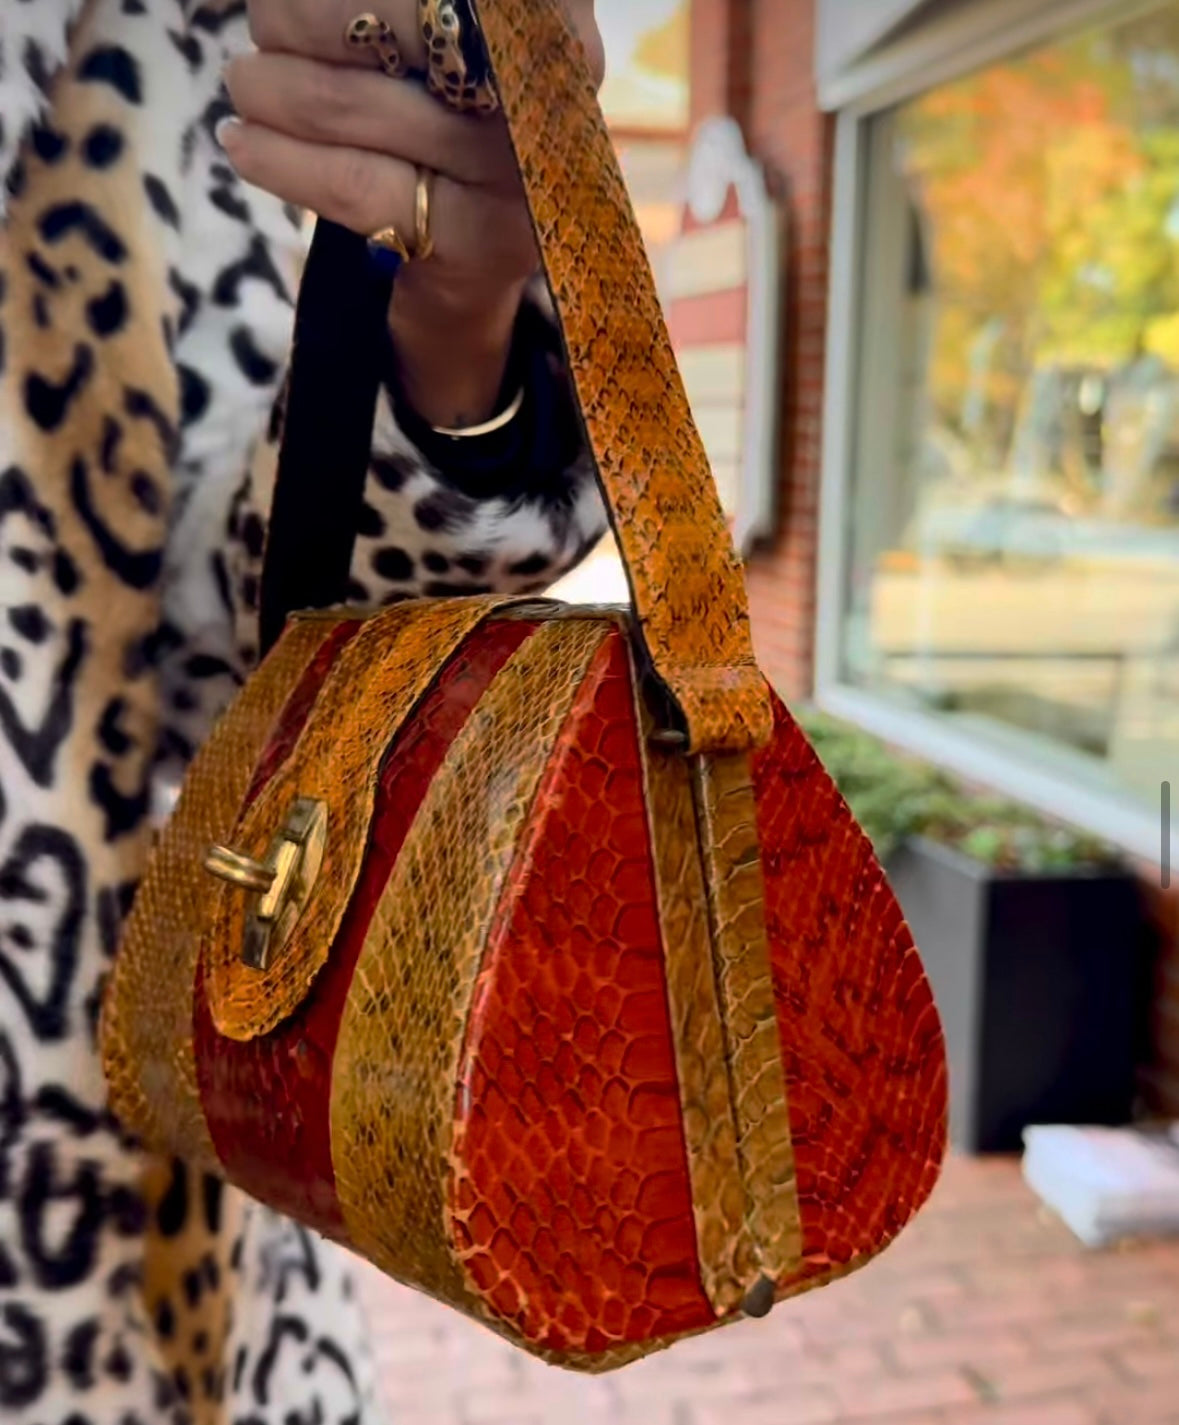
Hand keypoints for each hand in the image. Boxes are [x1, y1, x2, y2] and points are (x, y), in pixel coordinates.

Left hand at [224, 1, 602, 427]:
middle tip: (266, 28)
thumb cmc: (453, 106)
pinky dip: (281, 160)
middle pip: (372, 17)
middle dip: (293, 18)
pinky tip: (242, 143)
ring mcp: (516, 164)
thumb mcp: (436, 40)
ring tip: (247, 85)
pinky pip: (354, 185)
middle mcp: (535, 75)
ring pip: (346, 101)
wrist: (493, 240)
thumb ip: (383, 10)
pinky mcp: (484, 239)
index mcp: (537, 5)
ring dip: (269, 88)